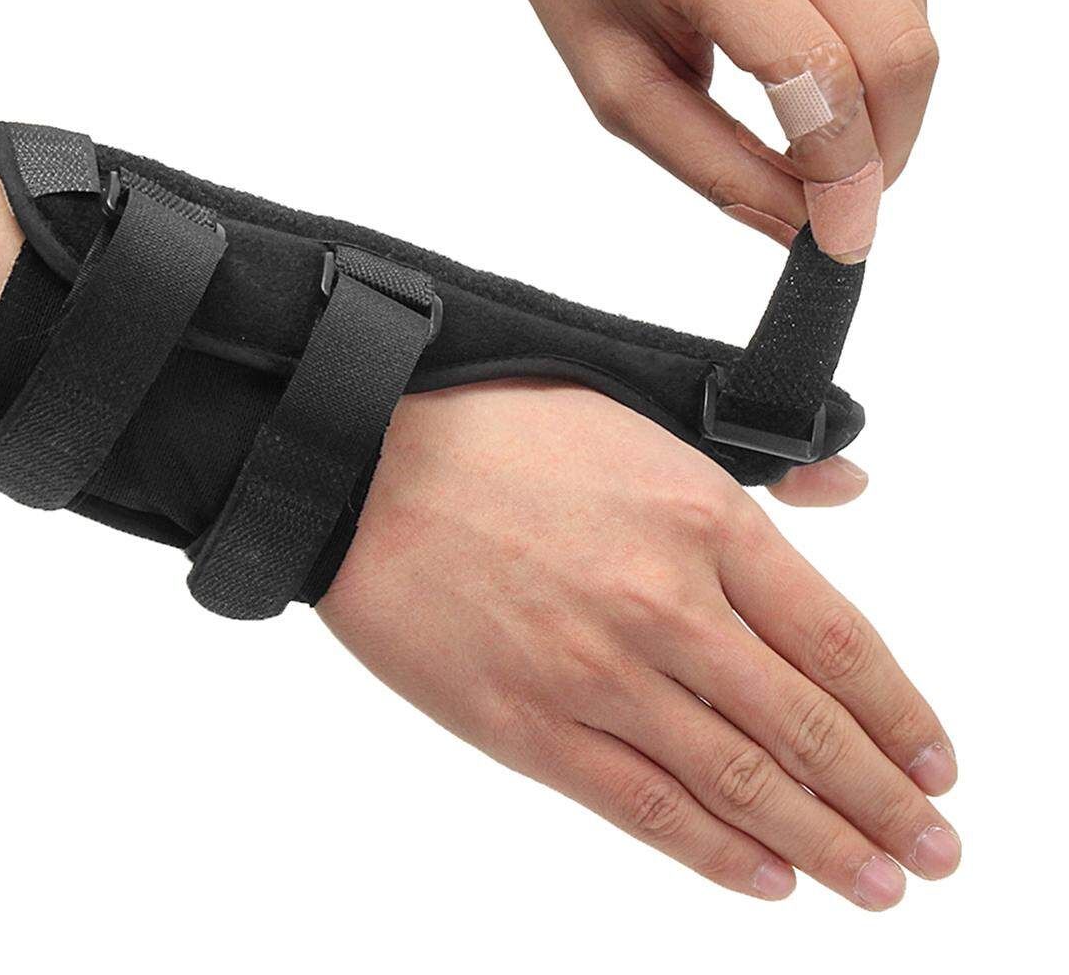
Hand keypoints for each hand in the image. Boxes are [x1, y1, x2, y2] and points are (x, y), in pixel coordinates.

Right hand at [319, 381, 958, 907]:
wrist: (365, 464)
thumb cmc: (499, 431)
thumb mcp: (643, 417)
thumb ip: (754, 468)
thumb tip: (849, 487)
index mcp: (703, 519)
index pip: (838, 641)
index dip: (900, 715)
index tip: (937, 765)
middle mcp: (666, 606)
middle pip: (807, 729)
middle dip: (885, 801)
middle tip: (936, 854)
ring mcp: (597, 673)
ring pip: (740, 784)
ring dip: (826, 845)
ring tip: (880, 885)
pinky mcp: (528, 724)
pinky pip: (644, 806)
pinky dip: (716, 854)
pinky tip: (768, 879)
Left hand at [470, 0, 936, 260]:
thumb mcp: (621, 88)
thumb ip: (712, 164)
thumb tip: (798, 225)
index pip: (819, 76)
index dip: (843, 176)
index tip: (839, 240)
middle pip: (896, 55)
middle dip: (881, 154)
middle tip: (836, 203)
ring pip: (915, 31)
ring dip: (882, 111)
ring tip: (812, 133)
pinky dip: (880, 58)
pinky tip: (819, 64)